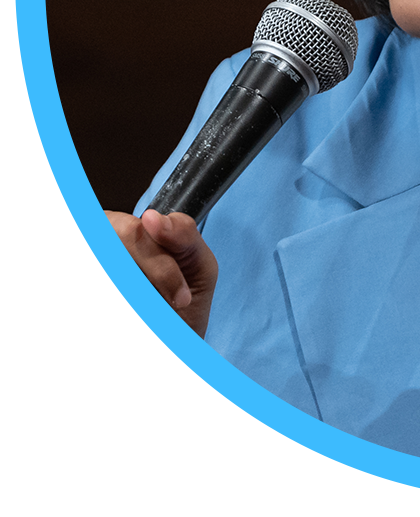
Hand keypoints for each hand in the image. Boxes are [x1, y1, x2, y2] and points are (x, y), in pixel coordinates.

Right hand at [24, 209, 217, 447]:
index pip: (128, 230)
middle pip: (110, 263)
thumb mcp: (197, 274)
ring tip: (133, 337)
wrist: (156, 388)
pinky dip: (115, 354)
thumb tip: (154, 218)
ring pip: (95, 299)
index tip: (180, 293)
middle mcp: (62, 257)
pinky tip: (115, 356)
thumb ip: (186, 237)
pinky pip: (85, 340)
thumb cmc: (172, 323)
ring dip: (131, 327)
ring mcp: (44, 297)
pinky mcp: (36, 339)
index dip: (162, 266)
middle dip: (148, 298)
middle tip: (156, 319)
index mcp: (98, 231)